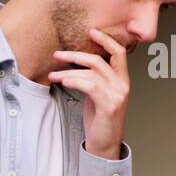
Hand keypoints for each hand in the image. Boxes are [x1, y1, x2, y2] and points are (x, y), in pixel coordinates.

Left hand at [47, 28, 128, 159]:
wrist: (104, 144)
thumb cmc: (99, 119)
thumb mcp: (97, 94)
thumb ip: (93, 78)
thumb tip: (75, 63)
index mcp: (122, 80)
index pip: (119, 53)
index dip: (106, 40)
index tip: (91, 31)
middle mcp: (122, 85)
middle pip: (98, 60)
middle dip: (74, 55)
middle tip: (57, 55)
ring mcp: (117, 95)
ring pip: (91, 73)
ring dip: (68, 72)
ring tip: (53, 75)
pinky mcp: (109, 105)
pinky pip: (90, 86)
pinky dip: (75, 81)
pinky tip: (63, 82)